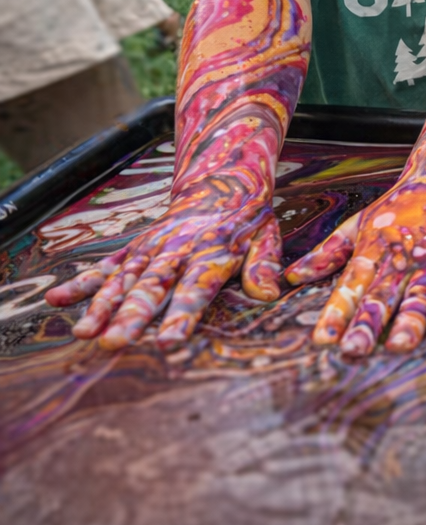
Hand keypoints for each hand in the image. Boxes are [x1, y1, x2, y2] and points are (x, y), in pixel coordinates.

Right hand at [44, 191, 281, 349]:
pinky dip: (82, 282)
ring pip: (123, 281)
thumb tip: (270, 294)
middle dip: (131, 317)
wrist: (222, 180)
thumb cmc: (247, 220)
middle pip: (151, 289)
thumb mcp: (267, 236)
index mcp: (210, 254)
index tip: (169, 343)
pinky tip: (57, 300)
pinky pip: (106, 266)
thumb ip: (264, 265)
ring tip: (83, 333)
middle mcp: (175, 252)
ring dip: (102, 306)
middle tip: (113, 343)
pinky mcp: (135, 247)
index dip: (182, 316)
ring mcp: (151, 249)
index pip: (195, 289)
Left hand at [285, 176, 425, 355]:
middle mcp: (401, 260)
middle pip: (382, 296)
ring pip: (419, 297)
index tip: (322, 341)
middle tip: (354, 351)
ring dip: (409, 323)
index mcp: (373, 252)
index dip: (336, 313)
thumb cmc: (399, 205)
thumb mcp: (359, 224)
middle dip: (367, 325)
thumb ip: (327, 253)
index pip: (350, 286)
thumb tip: (290, 277)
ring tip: (399, 346)